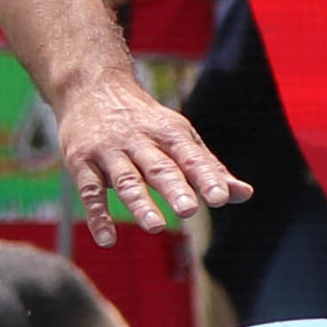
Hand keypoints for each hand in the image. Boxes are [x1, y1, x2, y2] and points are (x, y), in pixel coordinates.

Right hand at [52, 65, 248, 238]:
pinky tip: (107, 240)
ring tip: (156, 227)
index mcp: (170, 133)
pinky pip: (90, 190)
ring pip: (127, 178)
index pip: (191, 157)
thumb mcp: (178, 137)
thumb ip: (208, 168)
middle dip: (175, 188)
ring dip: (140, 203)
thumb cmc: (144, 121)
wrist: (91, 87)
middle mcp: (140, 139)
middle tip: (189, 210)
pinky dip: (98, 216)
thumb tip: (244, 194)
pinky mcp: (81, 160)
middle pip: (159, 167)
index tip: (221, 198)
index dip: (206, 177)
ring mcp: (109, 150)